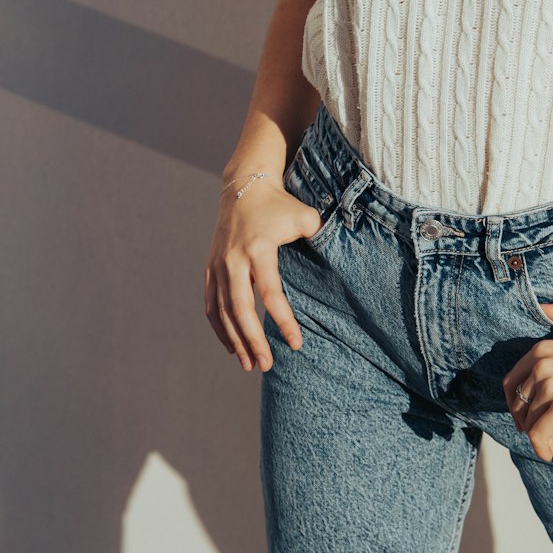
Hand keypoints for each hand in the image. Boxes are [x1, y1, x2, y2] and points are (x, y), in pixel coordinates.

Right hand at [204, 177, 322, 371]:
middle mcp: (234, 260)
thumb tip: (342, 258)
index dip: (284, 321)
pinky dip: (220, 328)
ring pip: (223, 312)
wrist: (245, 187)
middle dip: (253, 341)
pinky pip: (211, 305)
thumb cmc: (281, 204)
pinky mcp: (211, 268)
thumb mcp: (305, 215)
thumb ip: (321, 236)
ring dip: (235, 341)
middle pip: (241, 310)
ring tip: (250, 364)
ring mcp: (219, 265)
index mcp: (259, 249)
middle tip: (268, 366)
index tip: (296, 344)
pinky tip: (231, 346)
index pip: (271, 293)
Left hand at [502, 300, 552, 462]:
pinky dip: (544, 449)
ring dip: (541, 441)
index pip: (512, 384)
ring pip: (529, 424)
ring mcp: (551, 387)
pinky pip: (539, 437)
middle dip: (529, 424)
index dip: (518, 404)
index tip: (533, 417)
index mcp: (541, 350)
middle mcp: (541, 366)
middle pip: (518, 406)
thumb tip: (542, 306)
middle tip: (548, 436)